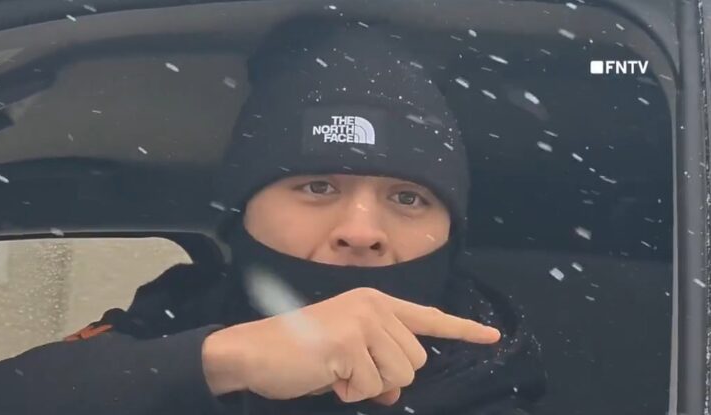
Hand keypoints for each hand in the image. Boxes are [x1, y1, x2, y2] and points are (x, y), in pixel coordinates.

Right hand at [202, 287, 499, 404]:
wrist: (254, 351)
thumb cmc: (300, 353)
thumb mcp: (347, 357)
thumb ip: (379, 365)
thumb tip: (395, 390)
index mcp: (376, 303)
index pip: (428, 318)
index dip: (463, 330)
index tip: (493, 336)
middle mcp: (374, 306)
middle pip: (415, 361)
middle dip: (386, 376)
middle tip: (348, 370)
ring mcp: (363, 321)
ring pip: (398, 376)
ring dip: (366, 386)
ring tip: (335, 370)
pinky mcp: (349, 342)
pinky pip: (370, 388)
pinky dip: (349, 392)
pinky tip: (327, 375)